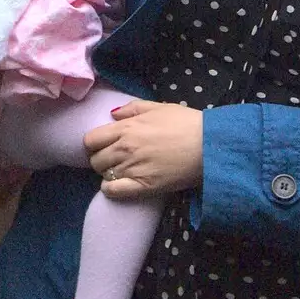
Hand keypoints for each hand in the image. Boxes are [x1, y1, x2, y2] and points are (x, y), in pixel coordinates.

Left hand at [85, 100, 203, 199]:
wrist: (209, 146)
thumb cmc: (187, 123)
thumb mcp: (159, 107)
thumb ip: (132, 109)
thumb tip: (113, 115)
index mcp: (126, 128)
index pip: (90, 140)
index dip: (95, 144)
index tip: (105, 146)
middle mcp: (124, 148)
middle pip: (95, 159)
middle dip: (102, 159)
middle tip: (116, 160)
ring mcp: (132, 168)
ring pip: (103, 175)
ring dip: (110, 173)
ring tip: (123, 172)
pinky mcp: (143, 186)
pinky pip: (113, 191)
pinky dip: (111, 190)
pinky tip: (120, 186)